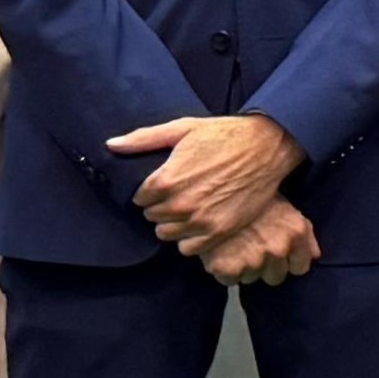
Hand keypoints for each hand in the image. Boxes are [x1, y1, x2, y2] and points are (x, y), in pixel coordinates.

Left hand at [115, 111, 302, 248]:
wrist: (267, 147)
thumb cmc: (224, 135)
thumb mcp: (182, 129)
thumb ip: (143, 139)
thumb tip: (111, 145)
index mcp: (166, 180)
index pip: (139, 199)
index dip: (149, 191)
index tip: (163, 183)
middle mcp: (180, 205)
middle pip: (151, 217)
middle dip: (160, 206)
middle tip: (178, 193)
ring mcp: (200, 221)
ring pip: (166, 234)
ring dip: (173, 223)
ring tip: (188, 208)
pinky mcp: (219, 232)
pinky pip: (188, 248)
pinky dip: (189, 238)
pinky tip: (199, 222)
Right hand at [195, 198, 317, 286]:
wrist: (211, 190)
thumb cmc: (249, 193)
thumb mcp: (282, 205)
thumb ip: (303, 232)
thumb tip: (315, 256)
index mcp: (295, 232)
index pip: (300, 267)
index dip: (288, 262)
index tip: (277, 254)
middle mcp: (278, 249)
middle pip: (276, 277)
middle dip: (265, 267)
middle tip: (251, 248)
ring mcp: (253, 261)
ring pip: (252, 279)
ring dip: (244, 268)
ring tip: (234, 246)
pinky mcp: (228, 269)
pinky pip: (230, 281)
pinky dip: (224, 270)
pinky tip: (221, 251)